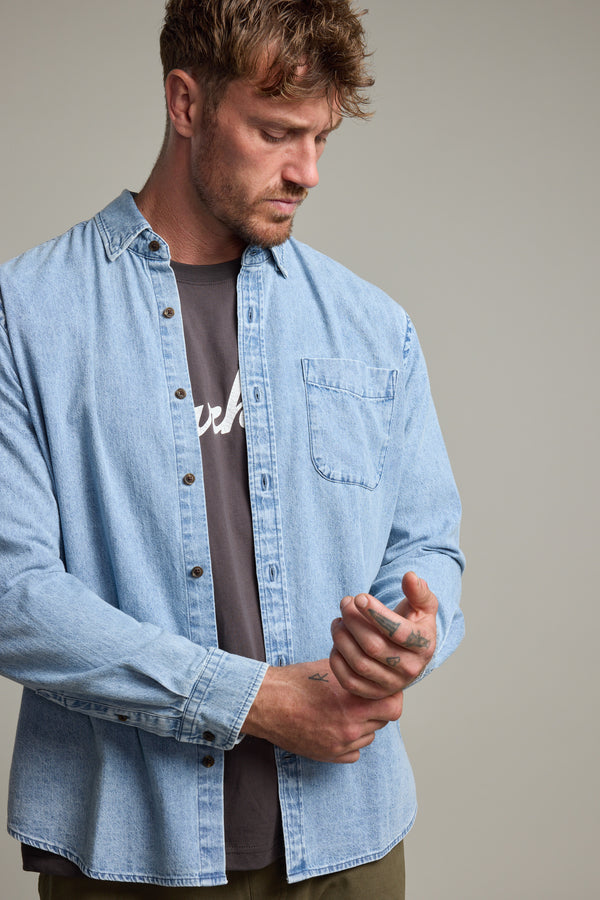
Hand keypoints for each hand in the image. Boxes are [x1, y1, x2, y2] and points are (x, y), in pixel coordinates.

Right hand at [242, 659, 402, 763]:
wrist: (266, 702)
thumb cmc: (295, 682)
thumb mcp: (331, 668)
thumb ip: (357, 673)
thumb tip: (375, 669)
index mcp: (353, 705)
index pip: (395, 707)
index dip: (392, 696)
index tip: (383, 689)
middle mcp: (350, 729)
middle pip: (382, 721)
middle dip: (376, 708)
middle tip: (362, 697)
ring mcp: (339, 745)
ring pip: (368, 736)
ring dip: (364, 725)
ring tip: (345, 710)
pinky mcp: (328, 756)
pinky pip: (354, 752)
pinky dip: (350, 741)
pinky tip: (336, 726)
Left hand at [329, 572, 436, 698]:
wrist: (408, 652)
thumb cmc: (413, 623)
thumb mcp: (423, 605)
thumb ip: (418, 591)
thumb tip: (410, 577)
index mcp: (424, 645)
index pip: (398, 632)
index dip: (376, 614)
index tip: (359, 597)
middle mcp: (410, 669)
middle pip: (374, 646)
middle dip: (354, 621)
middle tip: (345, 602)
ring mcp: (391, 684)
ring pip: (359, 663)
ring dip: (342, 637)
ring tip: (338, 619)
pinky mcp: (372, 693)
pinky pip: (348, 680)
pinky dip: (337, 658)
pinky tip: (337, 639)